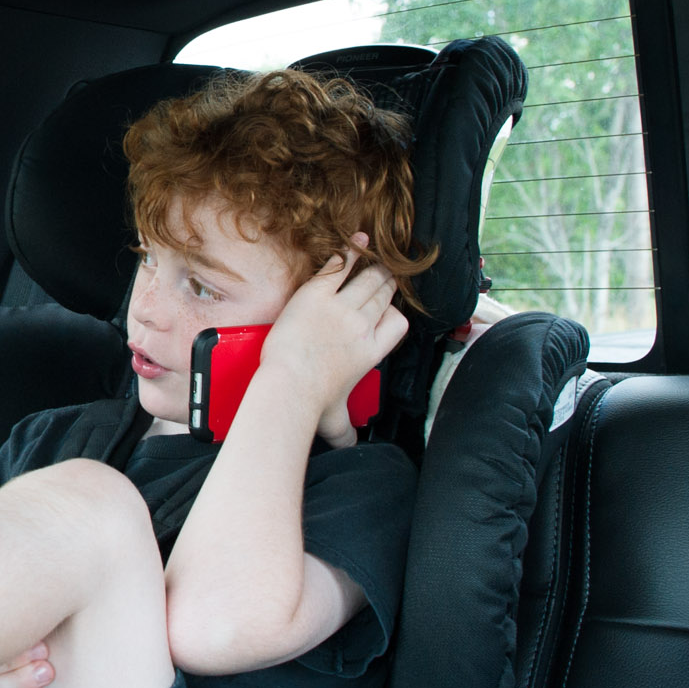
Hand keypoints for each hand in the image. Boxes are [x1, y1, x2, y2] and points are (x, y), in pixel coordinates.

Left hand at [260, 234, 407, 444]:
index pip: (397, 323)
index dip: (393, 312)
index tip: (389, 307)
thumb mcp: (336, 420)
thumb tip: (351, 445)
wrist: (290, 384)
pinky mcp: (319, 293)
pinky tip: (357, 241)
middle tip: (384, 273)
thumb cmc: (312, 402)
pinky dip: (351, 253)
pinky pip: (341, 267)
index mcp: (372, 351)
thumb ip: (347, 431)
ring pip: (368, 278)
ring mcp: (342, 308)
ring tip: (377, 256)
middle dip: (385, 282)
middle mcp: (363, 326)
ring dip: (373, 265)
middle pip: (383, 295)